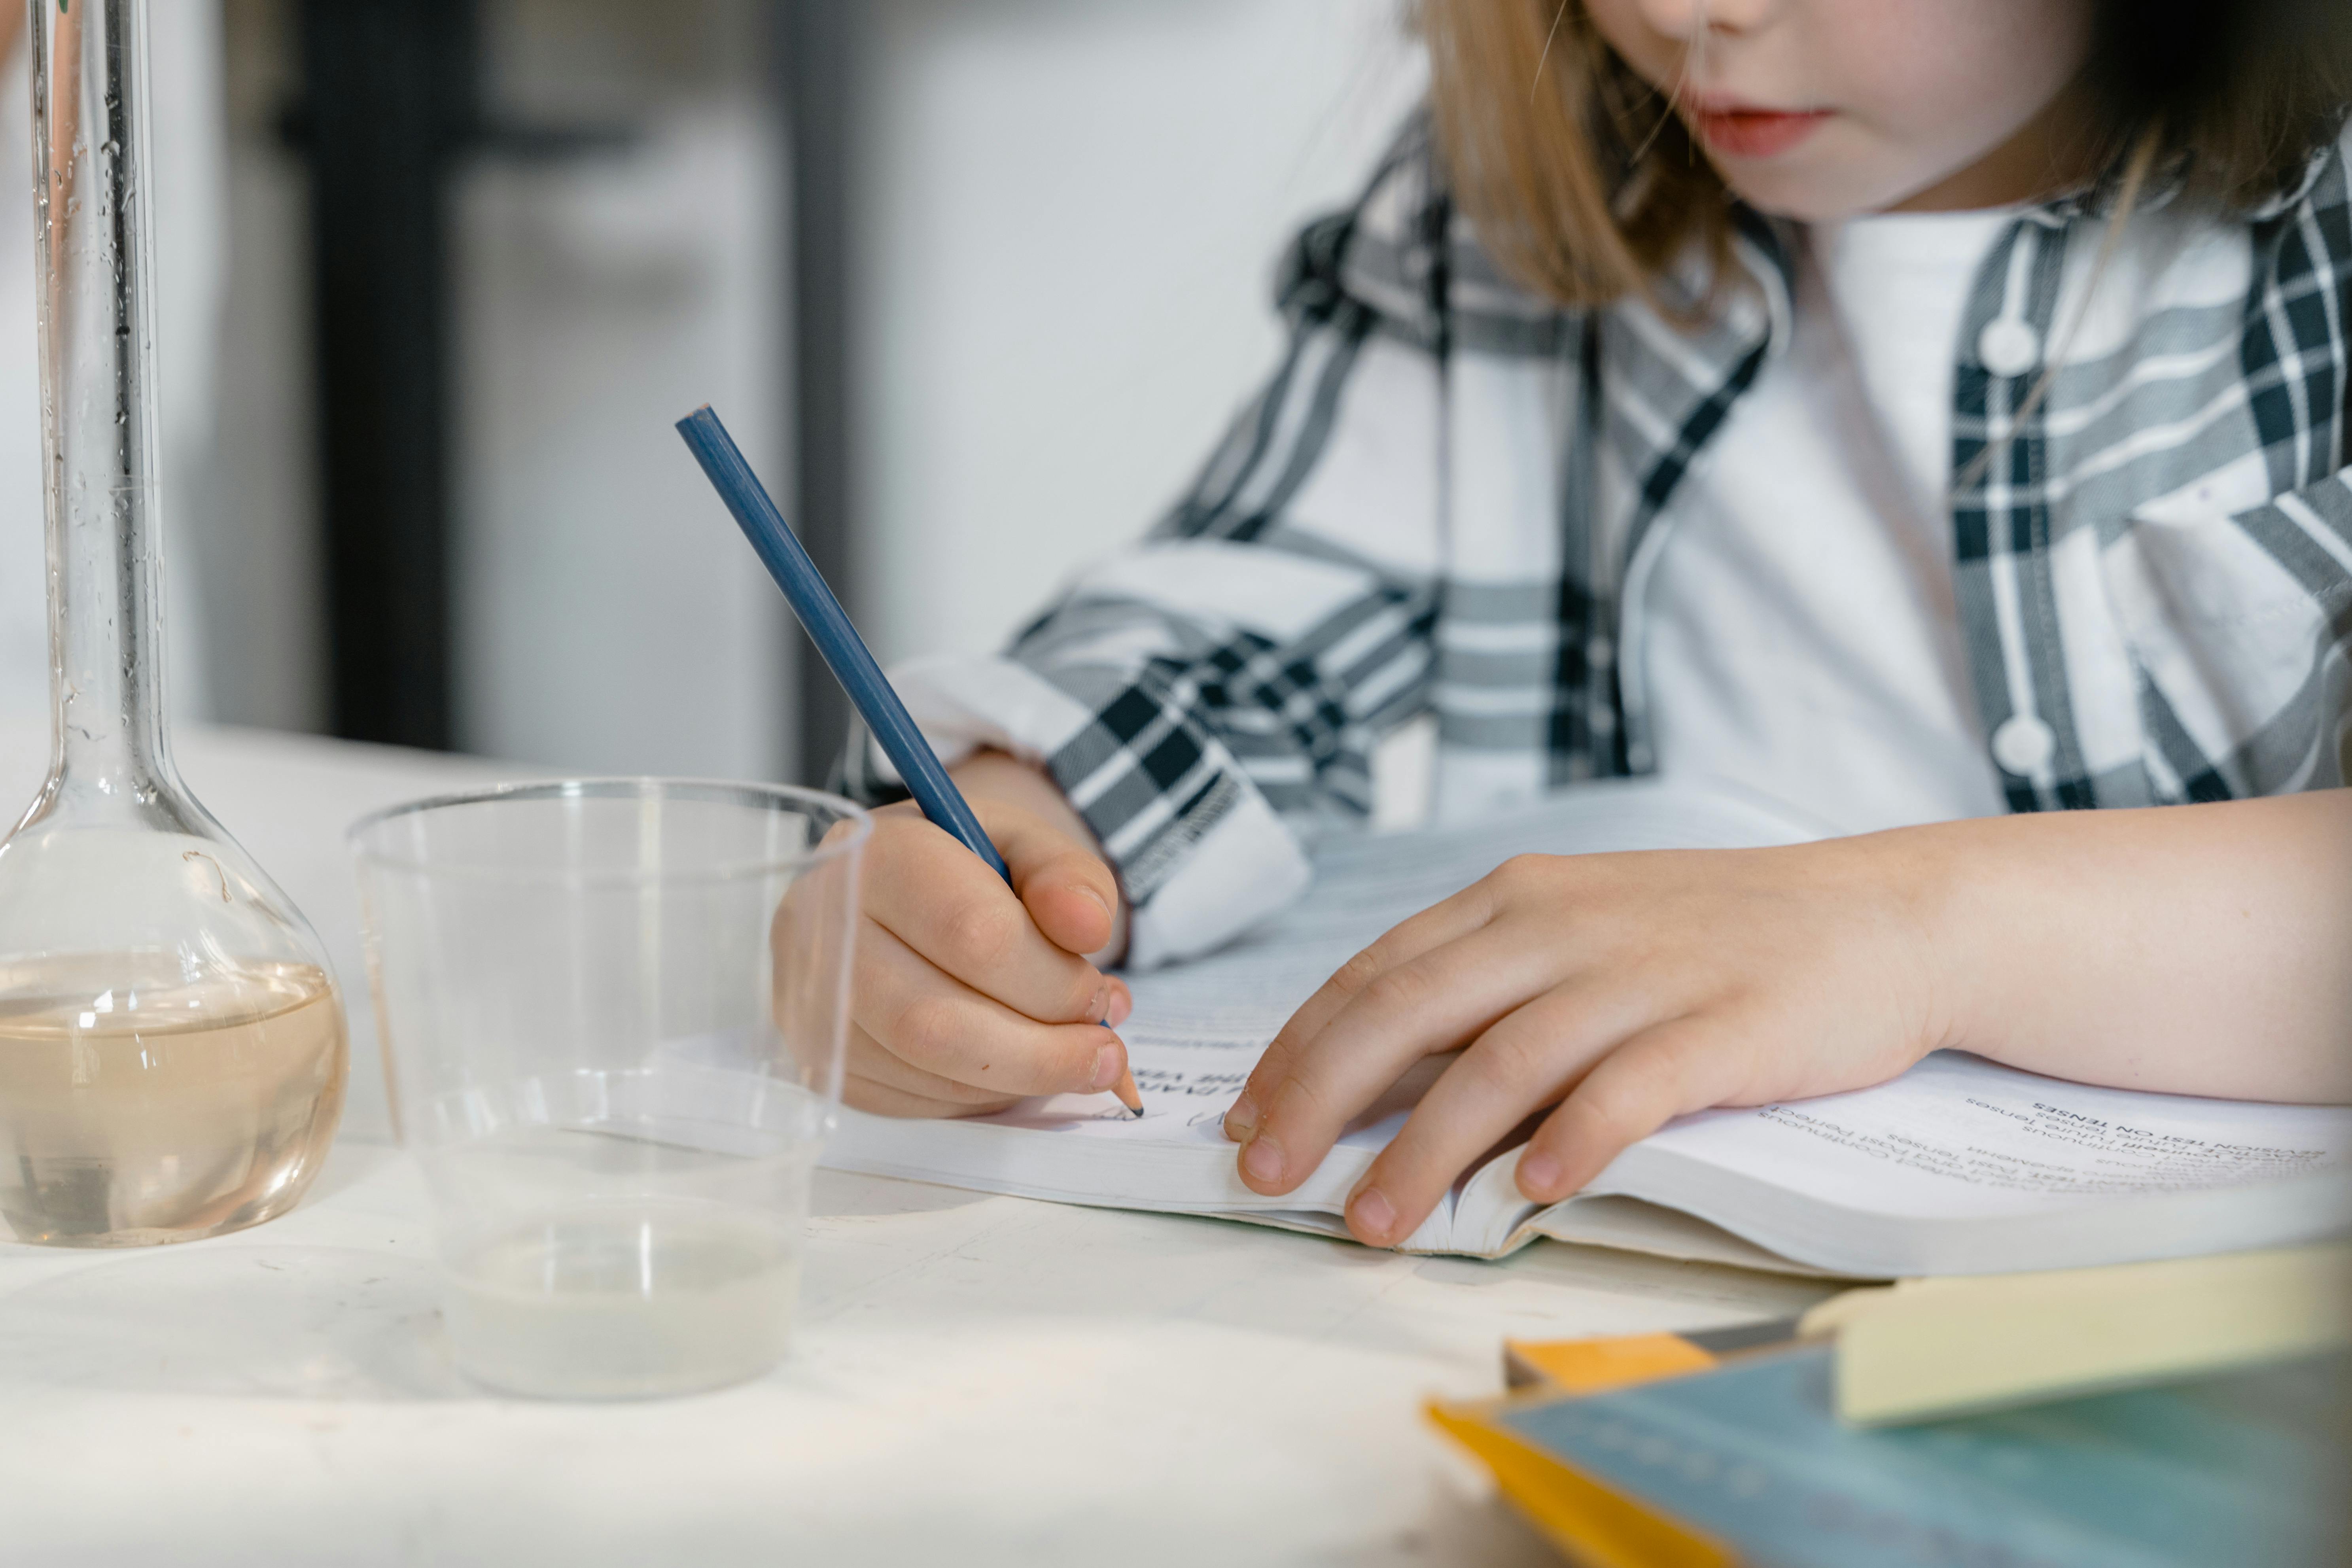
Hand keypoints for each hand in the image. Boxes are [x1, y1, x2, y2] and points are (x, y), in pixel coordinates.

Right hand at [824, 780, 1133, 1117]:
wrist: (890, 889)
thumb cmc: (961, 865)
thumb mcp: (1023, 844)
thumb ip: (1068, 874)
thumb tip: (1088, 926)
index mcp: (874, 856)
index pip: (971, 933)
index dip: (1053, 980)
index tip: (1100, 995)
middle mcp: (821, 931)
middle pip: (937, 1020)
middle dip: (1041, 1052)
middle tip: (1104, 1055)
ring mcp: (813, 1003)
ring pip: (925, 1068)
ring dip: (1019, 1079)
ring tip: (1070, 1056)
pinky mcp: (821, 1060)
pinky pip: (911, 1100)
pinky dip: (981, 1096)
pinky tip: (1011, 1065)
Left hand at [1219, 838, 1948, 1245]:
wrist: (1880, 915)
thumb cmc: (1714, 935)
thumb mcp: (1582, 927)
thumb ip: (1487, 985)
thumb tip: (1378, 1071)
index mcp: (1517, 899)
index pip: (1376, 974)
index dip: (1299, 1048)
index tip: (1245, 1118)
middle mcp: (1562, 926)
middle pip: (1408, 1013)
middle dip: (1322, 1100)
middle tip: (1265, 1176)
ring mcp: (1642, 974)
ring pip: (1500, 1063)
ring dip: (1426, 1150)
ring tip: (1374, 1221)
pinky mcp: (1721, 1026)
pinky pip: (1627, 1087)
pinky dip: (1569, 1139)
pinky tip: (1527, 1190)